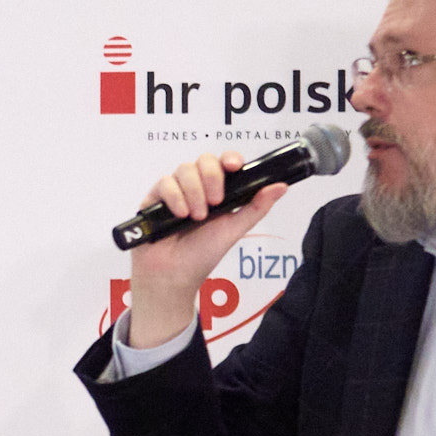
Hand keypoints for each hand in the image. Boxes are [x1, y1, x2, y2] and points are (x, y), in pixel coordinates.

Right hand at [118, 154, 290, 346]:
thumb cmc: (202, 255)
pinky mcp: (153, 199)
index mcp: (216, 191)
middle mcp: (195, 187)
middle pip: (203, 160)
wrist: (173, 276)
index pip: (223, 163)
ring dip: (194, 192)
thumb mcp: (234, 229)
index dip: (229, 159)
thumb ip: (257, 207)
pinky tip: (180, 216)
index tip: (235, 166)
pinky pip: (164, 183)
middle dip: (212, 177)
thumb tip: (282, 186)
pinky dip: (175, 198)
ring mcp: (174, 192)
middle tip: (215, 202)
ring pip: (184, 170)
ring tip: (196, 217)